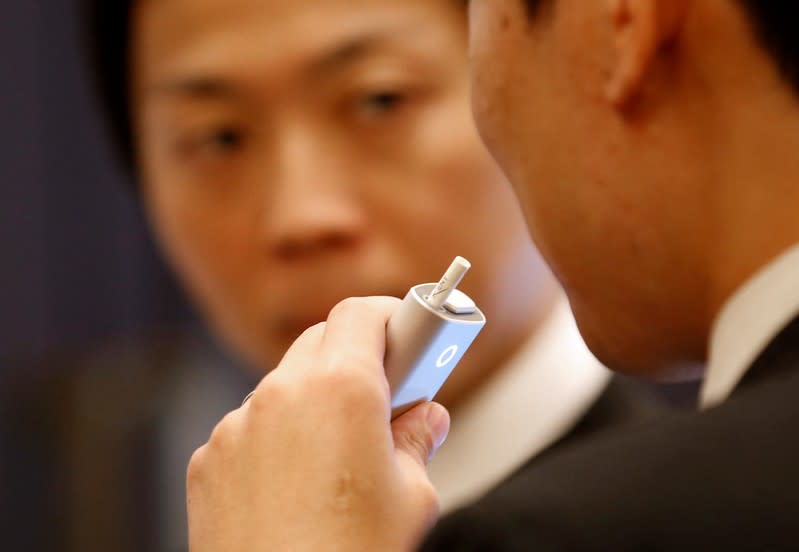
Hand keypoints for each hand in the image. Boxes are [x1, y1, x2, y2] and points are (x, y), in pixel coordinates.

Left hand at [186, 297, 450, 551]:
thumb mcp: (412, 499)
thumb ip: (417, 441)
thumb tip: (424, 419)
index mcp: (342, 390)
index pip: (363, 314)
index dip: (394, 317)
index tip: (413, 333)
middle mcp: (282, 395)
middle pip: (322, 340)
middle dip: (357, 354)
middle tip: (387, 388)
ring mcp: (238, 426)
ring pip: (285, 383)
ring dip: (315, 396)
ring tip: (340, 447)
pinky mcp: (210, 459)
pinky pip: (251, 424)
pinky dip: (277, 434)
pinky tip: (296, 481)